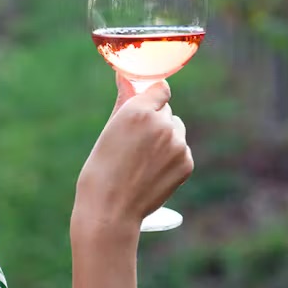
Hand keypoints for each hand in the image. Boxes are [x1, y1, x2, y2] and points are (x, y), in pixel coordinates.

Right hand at [73, 74, 193, 234]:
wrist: (110, 210)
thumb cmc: (102, 169)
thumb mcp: (109, 130)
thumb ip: (124, 101)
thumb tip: (125, 77)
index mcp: (139, 111)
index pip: (161, 89)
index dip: (153, 97)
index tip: (147, 104)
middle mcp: (162, 124)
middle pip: (166, 110)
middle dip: (155, 120)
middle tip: (136, 143)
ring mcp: (177, 144)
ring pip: (176, 130)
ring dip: (166, 138)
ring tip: (144, 160)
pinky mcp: (186, 163)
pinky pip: (181, 150)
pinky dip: (171, 158)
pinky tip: (152, 172)